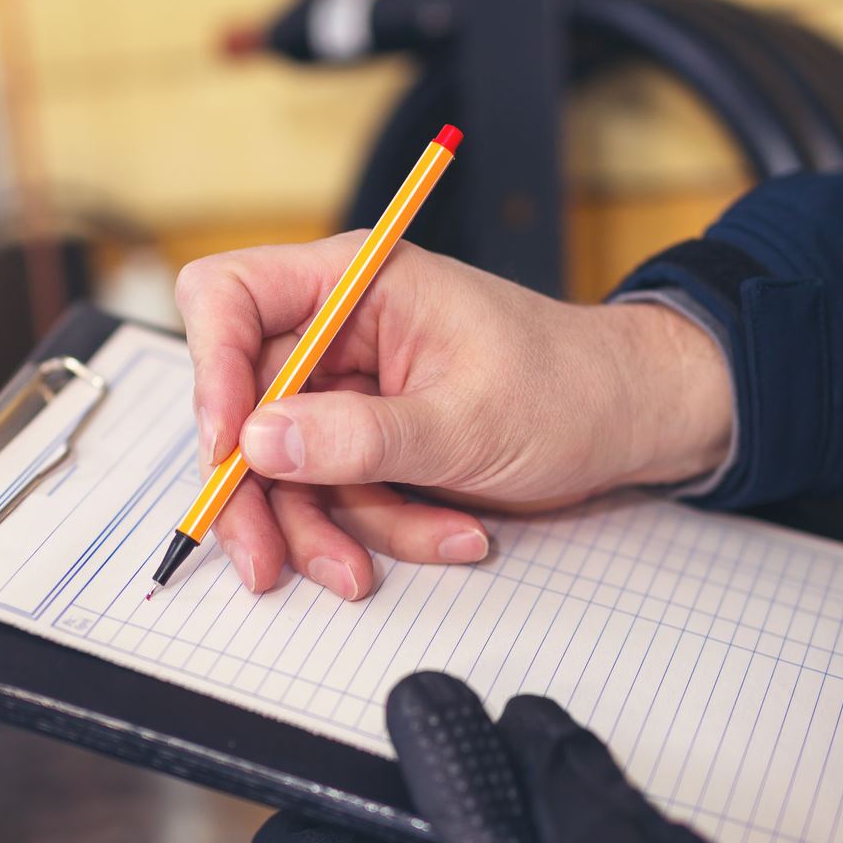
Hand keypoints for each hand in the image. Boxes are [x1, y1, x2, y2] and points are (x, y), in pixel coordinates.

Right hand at [175, 237, 732, 598]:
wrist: (633, 423)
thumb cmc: (572, 388)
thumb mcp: (466, 421)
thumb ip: (359, 438)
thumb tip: (259, 441)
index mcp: (355, 282)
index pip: (229, 297)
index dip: (209, 370)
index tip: (226, 448)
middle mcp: (338, 329)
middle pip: (241, 405)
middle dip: (261, 492)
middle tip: (267, 559)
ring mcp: (350, 389)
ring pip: (284, 469)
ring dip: (332, 529)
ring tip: (393, 560)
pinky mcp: (368, 441)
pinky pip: (336, 496)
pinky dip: (380, 531)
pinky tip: (447, 535)